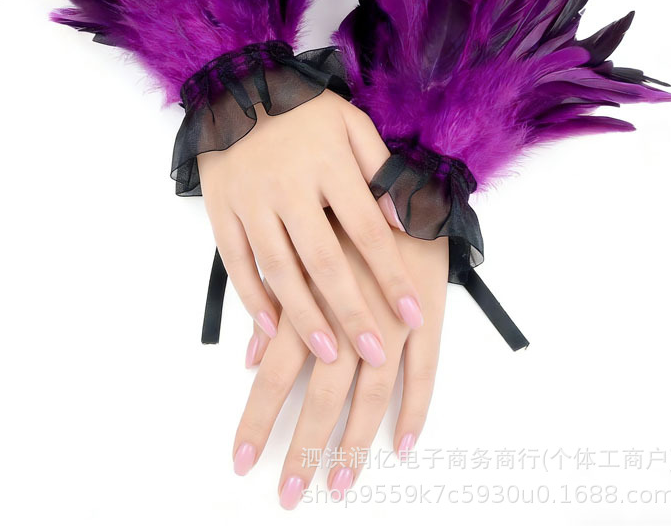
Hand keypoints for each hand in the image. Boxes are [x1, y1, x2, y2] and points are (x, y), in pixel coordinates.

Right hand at [198, 90, 423, 366]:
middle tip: (375, 354)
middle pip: (324, 261)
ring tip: (330, 356)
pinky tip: (271, 330)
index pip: (368, 231)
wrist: (237, 86)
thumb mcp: (351, 124)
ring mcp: (250, 200)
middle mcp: (289, 186)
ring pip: (279, 270)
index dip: (392, 276)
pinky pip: (235, 262)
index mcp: (329, 165)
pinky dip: (252, 298)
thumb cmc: (303, 109)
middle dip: (353, 312)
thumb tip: (402, 219)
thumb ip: (379, 168)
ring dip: (305, 317)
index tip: (414, 315)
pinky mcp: (220, 209)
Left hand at [230, 209, 448, 508]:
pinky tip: (404, 445)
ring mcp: (391, 320)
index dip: (258, 420)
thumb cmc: (337, 214)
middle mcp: (346, 316)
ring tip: (340, 486)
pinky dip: (416, 410)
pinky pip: (425, 372)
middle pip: (321, 398)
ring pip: (371, 397)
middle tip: (288, 496)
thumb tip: (249, 358)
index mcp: (308, 299)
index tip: (242, 462)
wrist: (398, 177)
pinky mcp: (428, 316)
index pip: (275, 375)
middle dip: (302, 451)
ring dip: (355, 445)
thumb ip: (275, 306)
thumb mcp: (296, 247)